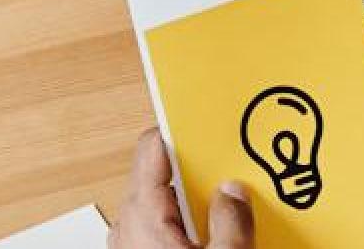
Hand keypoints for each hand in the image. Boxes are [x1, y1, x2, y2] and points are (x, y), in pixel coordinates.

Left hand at [109, 129, 253, 248]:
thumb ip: (229, 224)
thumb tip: (234, 192)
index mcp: (141, 214)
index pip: (153, 147)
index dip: (182, 134)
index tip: (207, 126)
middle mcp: (128, 224)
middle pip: (164, 179)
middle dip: (200, 180)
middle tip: (234, 182)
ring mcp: (132, 242)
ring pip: (166, 208)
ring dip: (197, 211)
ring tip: (231, 220)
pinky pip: (164, 231)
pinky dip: (188, 231)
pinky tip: (215, 243)